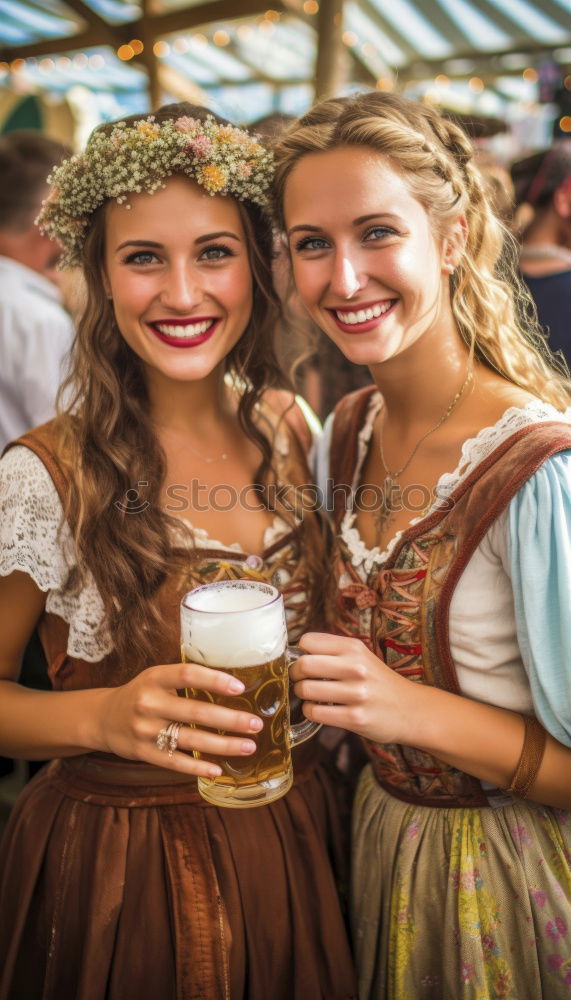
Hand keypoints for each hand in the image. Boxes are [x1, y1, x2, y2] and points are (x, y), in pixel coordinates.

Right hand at [93, 662, 262, 776]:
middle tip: (255, 724)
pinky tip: (218, 769)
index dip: (214, 680)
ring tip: (248, 746)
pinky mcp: (143, 753)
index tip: (240, 688)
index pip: (187, 674)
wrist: (104, 718)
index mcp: (154, 678)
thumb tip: (233, 685)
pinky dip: (197, 768)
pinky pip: (175, 762)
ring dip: (223, 744)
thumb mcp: (157, 678)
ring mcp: (145, 730)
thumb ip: (186, 680)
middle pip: (195, 711)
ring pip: (190, 740)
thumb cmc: (142, 694)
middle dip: (230, 719)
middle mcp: (148, 703)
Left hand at [290, 632, 415, 744]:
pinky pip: (315, 713)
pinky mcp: (355, 718)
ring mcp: (356, 693)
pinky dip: (310, 712)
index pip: (308, 641)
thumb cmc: (378, 682)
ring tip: (311, 696)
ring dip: (301, 695)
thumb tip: (295, 652)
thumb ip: (333, 651)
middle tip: (300, 679)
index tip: (303, 661)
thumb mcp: (361, 656)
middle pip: (303, 664)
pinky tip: (319, 710)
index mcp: (354, 647)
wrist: (412, 709)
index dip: (299, 652)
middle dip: (294, 674)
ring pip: (306, 690)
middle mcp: (355, 667)